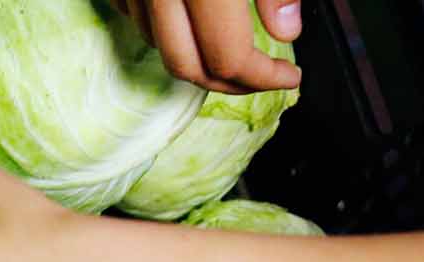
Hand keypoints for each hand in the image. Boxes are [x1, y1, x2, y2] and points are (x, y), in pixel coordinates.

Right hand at [114, 0, 300, 94]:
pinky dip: (162, 28)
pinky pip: (133, 17)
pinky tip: (189, 17)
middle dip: (228, 83)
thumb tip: (286, 31)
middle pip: (186, 68)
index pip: (228, 57)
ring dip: (194, 55)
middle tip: (260, 79)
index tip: (289, 76)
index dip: (263, 76)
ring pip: (157, 46)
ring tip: (227, 44)